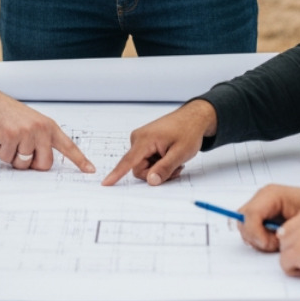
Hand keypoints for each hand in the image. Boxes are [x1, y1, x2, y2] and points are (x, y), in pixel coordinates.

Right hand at [0, 77, 93, 172]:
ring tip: (8, 139)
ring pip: (23, 164)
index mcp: (49, 126)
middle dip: (31, 164)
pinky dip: (0, 152)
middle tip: (20, 150)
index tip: (91, 170)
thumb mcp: (31, 124)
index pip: (68, 146)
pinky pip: (7, 158)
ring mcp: (26, 132)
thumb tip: (42, 164)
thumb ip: (41, 141)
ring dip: (12, 156)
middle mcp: (41, 129)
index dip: (80, 160)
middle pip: (44, 165)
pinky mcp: (11, 136)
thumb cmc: (8, 115)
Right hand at [102, 100, 216, 186]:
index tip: (106, 183)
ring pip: (144, 166)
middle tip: (175, 169)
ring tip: (175, 161)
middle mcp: (138, 139)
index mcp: (145, 139)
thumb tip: (151, 181)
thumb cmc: (188, 131)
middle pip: (139, 169)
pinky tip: (170, 157)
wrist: (193, 117)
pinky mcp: (145, 143)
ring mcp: (141, 140)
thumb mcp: (180, 153)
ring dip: (159, 169)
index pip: (128, 161)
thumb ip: (164, 168)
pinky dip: (159, 163)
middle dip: (156, 173)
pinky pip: (147, 161)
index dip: (116, 174)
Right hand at [235, 184, 299, 252]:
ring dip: (257, 239)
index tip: (270, 244)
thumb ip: (287, 229)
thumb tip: (274, 240)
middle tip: (275, 244)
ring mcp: (260, 206)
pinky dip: (260, 238)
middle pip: (242, 220)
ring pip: (244, 226)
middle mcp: (262, 198)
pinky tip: (275, 239)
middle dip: (255, 237)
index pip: (250, 214)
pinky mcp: (262, 214)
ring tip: (277, 241)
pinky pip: (251, 229)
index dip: (256, 233)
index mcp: (271, 194)